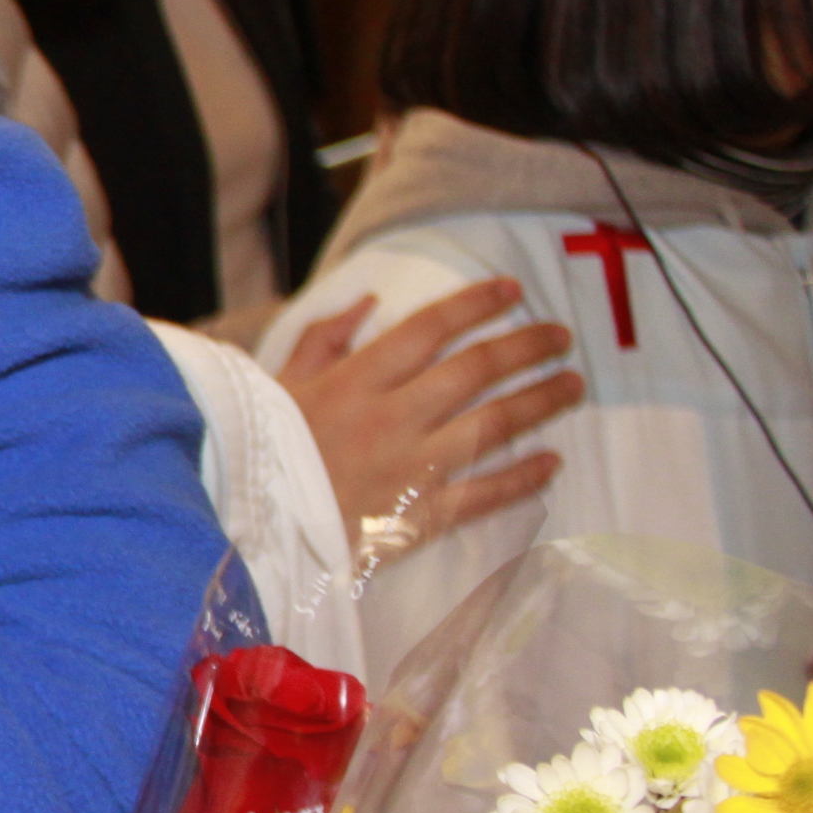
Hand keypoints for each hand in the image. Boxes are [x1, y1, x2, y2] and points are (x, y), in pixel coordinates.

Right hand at [273, 276, 580, 566]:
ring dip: (539, 402)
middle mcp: (392, 417)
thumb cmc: (256, 452)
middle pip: (475, 371)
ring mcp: (410, 468)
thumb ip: (323, 339)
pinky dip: (523, 479)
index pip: (430, 329)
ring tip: (571, 385)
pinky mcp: (417, 516)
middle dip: (525, 347)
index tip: (512, 290)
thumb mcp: (276, 384)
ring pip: (492, 426)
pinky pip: (483, 494)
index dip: (476, 304)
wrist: (241, 522)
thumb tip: (368, 301)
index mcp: (355, 380)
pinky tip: (552, 463)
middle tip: (560, 336)